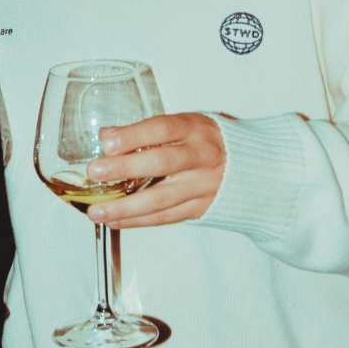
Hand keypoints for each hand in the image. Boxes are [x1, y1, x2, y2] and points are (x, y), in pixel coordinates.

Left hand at [85, 113, 225, 227]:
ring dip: (125, 207)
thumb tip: (106, 135)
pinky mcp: (199, 209)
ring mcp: (201, 186)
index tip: (107, 142)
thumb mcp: (183, 125)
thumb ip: (145, 131)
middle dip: (125, 169)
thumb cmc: (206, 142)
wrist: (253, 169)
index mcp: (194, 129)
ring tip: (96, 211)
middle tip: (95, 172)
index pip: (162, 129)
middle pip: (161, 164)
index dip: (134, 135)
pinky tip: (113, 221)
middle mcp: (200, 157)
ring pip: (161, 199)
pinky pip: (165, 217)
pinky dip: (137, 221)